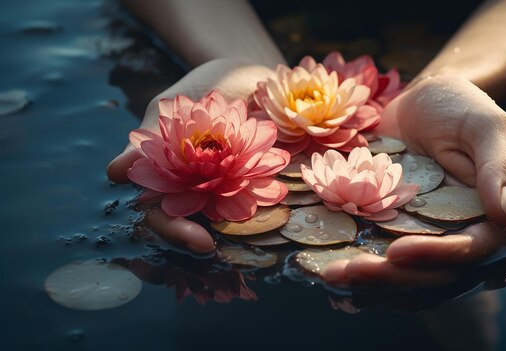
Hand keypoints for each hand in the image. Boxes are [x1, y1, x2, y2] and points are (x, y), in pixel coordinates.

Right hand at [107, 58, 275, 252]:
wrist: (245, 71)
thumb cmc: (200, 90)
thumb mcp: (169, 110)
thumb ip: (149, 141)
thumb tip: (114, 174)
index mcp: (169, 179)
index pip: (163, 216)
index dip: (176, 232)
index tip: (199, 242)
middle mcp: (199, 189)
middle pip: (193, 224)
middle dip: (198, 238)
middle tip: (211, 247)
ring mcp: (229, 186)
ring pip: (227, 216)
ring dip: (237, 225)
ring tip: (252, 229)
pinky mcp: (260, 176)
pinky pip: (262, 194)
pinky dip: (268, 199)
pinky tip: (278, 200)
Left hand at [322, 75, 505, 285]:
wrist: (421, 102)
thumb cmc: (461, 108)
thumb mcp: (487, 127)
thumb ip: (499, 168)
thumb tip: (503, 215)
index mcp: (485, 217)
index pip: (467, 250)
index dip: (435, 257)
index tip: (397, 251)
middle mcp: (453, 234)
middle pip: (428, 273)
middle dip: (389, 278)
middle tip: (348, 272)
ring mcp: (419, 234)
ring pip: (400, 274)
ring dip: (367, 282)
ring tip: (330, 275)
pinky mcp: (389, 227)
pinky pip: (375, 255)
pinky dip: (355, 268)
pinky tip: (326, 269)